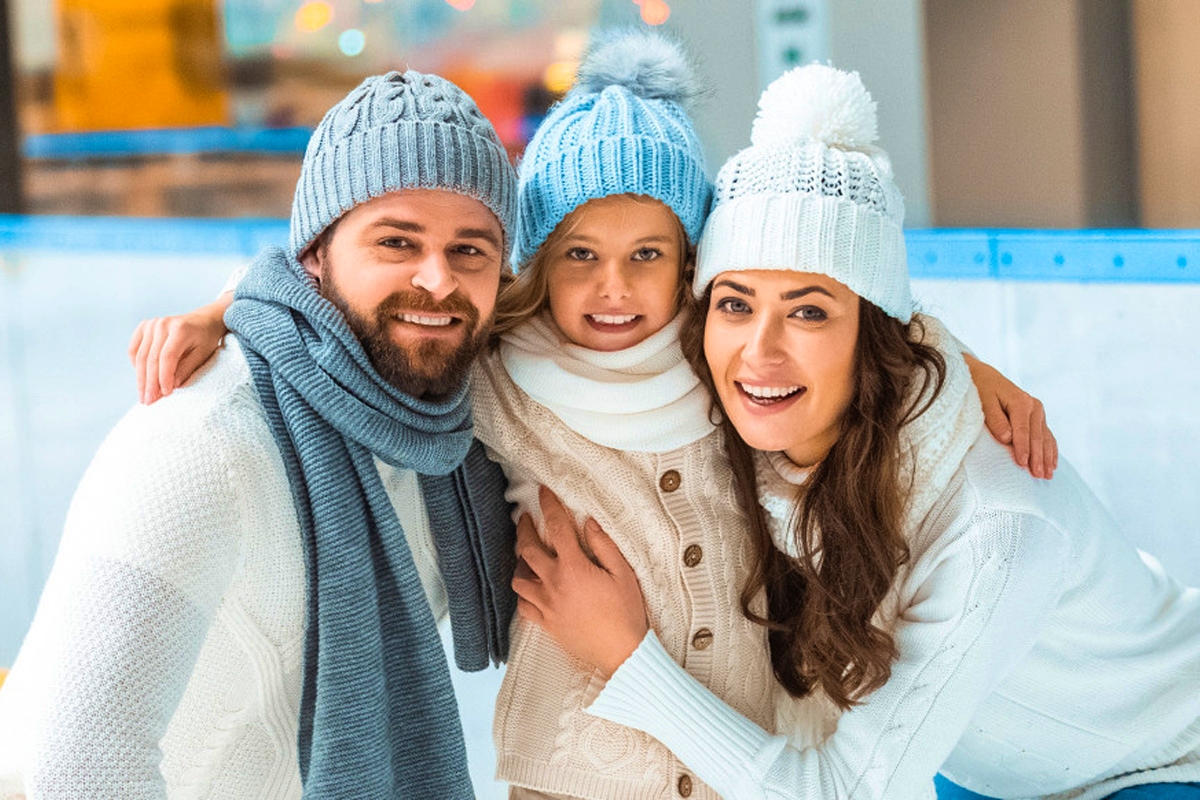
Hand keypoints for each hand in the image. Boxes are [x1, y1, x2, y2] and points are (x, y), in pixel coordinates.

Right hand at [128, 295, 230, 404]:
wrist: (203, 321)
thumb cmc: (205, 340)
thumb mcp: (202, 355)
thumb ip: (186, 369)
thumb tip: (171, 386)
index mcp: (180, 329)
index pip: (167, 357)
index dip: (164, 377)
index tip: (165, 394)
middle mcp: (163, 324)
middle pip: (151, 358)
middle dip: (149, 383)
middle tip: (148, 401)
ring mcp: (151, 324)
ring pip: (140, 356)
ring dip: (140, 378)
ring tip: (143, 396)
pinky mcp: (143, 326)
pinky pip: (134, 349)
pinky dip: (136, 365)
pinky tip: (141, 378)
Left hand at [511, 486, 648, 677]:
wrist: (622, 653)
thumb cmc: (626, 613)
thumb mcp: (623, 574)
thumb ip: (604, 545)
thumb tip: (588, 522)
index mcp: (573, 568)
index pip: (556, 527)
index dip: (548, 505)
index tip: (543, 492)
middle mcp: (554, 584)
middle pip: (528, 549)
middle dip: (524, 529)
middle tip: (525, 518)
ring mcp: (547, 605)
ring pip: (519, 578)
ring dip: (520, 563)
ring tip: (526, 554)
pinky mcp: (546, 623)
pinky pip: (524, 605)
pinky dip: (523, 593)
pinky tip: (530, 587)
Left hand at [965, 354, 1057, 478]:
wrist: (985, 377)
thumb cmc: (981, 389)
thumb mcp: (983, 401)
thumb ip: (995, 419)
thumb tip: (1007, 438)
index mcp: (1021, 401)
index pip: (1023, 430)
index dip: (1023, 448)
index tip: (1022, 464)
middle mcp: (1034, 406)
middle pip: (1037, 437)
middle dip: (1037, 457)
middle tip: (1038, 476)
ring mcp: (1038, 412)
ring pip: (1045, 439)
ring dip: (1047, 458)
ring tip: (1047, 476)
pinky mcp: (1038, 418)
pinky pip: (1047, 437)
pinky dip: (1051, 451)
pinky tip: (1052, 465)